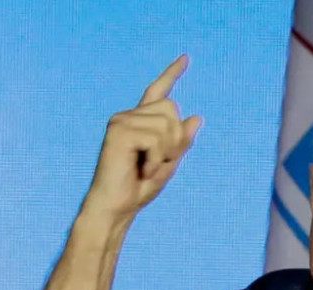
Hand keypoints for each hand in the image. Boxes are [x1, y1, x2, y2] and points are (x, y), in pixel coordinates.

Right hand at [83, 55, 202, 225]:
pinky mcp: (119, 131)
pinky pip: (156, 139)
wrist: (116, 207)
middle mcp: (128, 116)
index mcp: (140, 122)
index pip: (158, 91)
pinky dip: (156, 159)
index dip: (172, 73)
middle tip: (157, 163)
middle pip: (172, 109)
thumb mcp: (169, 163)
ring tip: (147, 168)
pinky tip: (141, 170)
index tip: (186, 58)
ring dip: (165, 152)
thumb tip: (196, 117)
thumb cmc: (138, 189)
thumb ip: (181, 141)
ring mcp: (121, 121)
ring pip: (167, 124)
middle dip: (175, 140)